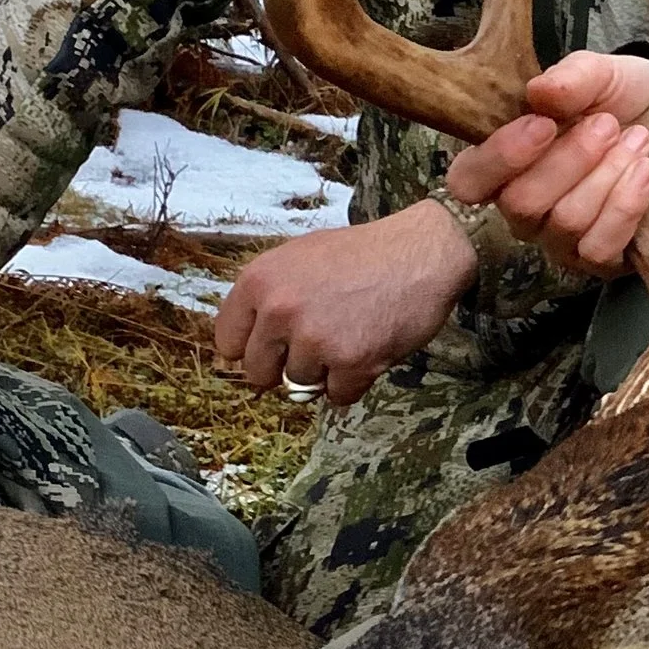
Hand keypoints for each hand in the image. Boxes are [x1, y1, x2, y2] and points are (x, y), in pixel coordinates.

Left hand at [213, 202, 478, 404]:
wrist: (421, 252)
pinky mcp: (351, 362)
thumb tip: (241, 349)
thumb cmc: (361, 255)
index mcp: (259, 281)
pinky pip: (338, 396)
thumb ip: (267, 297)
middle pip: (258, 373)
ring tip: (350, 337)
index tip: (272, 346)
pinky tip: (369, 349)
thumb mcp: (298, 259)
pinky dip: (354, 381)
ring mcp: (315, 339)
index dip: (252, 348)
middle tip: (316, 344)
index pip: (227, 342)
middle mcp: (279, 310)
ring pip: (299, 386)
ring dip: (324, 372)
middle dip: (285, 367)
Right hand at [444, 51, 648, 278]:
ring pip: (566, 221)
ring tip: (639, 140)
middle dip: (570, 160)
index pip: (469, 180)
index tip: (543, 123)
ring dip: (607, 175)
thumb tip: (540, 91)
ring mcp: (558, 238)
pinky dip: (626, 205)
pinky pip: (598, 248)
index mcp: (504, 160)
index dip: (499, 157)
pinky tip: (646, 171)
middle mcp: (523, 207)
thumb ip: (571, 77)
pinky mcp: (599, 260)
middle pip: (521, 202)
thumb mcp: (601, 75)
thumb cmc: (625, 103)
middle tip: (607, 124)